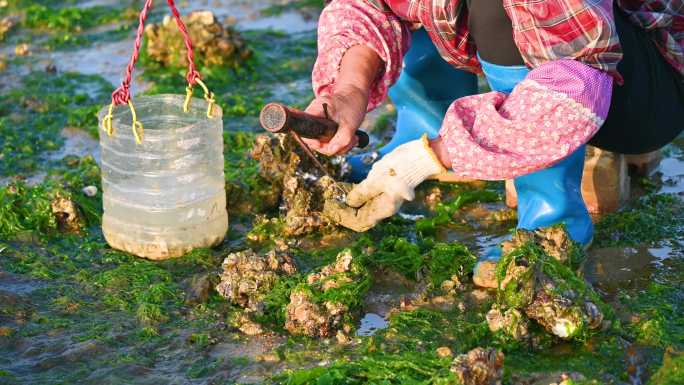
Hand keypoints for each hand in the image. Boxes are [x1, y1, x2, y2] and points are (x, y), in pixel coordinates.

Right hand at [302, 84, 367, 155]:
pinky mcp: (325, 130)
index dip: (313, 142)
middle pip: (315, 142)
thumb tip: (331, 151)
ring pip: (325, 145)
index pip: (305, 131)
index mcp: (315, 111)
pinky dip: (342, 144)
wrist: (355, 95)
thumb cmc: (352, 104)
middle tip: (350, 140)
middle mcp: (314, 118)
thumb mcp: (350, 123)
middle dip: (333, 146)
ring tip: (354, 138)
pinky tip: (352, 138)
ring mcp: (319, 125)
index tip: (323, 145)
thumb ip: (342, 139)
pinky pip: (330, 143)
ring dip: (341, 146)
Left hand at [325, 135, 446, 231]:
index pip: (359, 222)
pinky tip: (343, 188)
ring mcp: (382, 200)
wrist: (415, 158)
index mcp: (383, 209)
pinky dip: (353, 194)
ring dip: (346, 203)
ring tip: (333, 195)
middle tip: (329, 202)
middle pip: (359, 217)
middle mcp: (383, 208)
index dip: (343, 216)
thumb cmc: (398, 169)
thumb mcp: (377, 181)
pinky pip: (364, 197)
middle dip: (343, 212)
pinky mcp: (381, 190)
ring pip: (360, 208)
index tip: (331, 206)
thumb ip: (362, 193)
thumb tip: (349, 202)